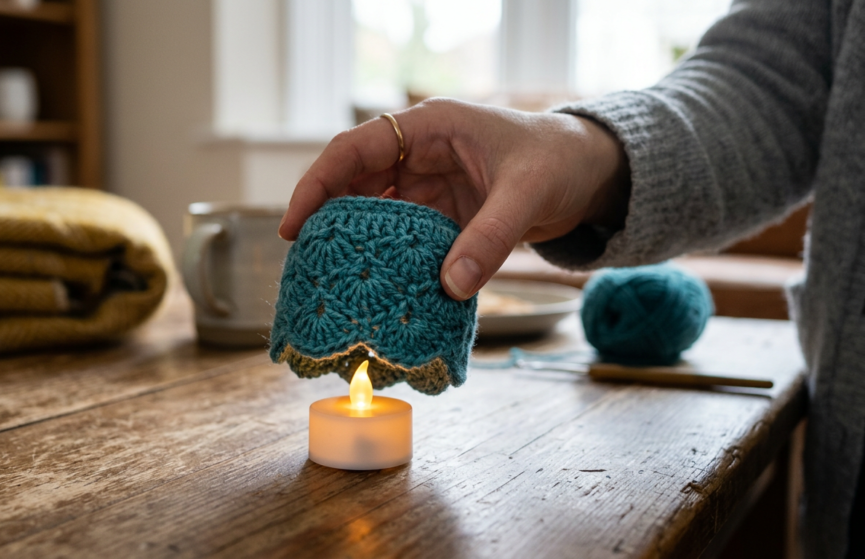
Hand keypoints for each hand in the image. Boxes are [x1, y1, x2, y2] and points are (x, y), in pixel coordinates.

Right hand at [278, 98, 629, 299]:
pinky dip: (392, 261)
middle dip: (329, 222)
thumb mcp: (526, 193)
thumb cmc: (559, 160)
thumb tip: (450, 287)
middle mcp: (418, 154)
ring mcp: (429, 186)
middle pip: (354, 185)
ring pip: (376, 216)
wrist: (590, 173)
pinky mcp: (442, 215)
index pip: (354, 149)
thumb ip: (490, 238)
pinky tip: (381, 288)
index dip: (318, 185)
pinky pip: (405, 239)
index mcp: (428, 128)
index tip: (295, 226)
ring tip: (334, 282)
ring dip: (359, 246)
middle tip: (307, 264)